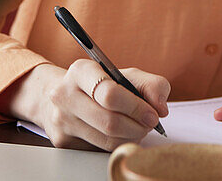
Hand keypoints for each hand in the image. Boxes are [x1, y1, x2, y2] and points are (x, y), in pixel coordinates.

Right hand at [13, 60, 169, 150]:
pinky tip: (120, 135)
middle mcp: (64, 94)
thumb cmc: (100, 84)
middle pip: (109, 121)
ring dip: (131, 137)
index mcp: (81, 71)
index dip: (136, 108)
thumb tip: (160, 108)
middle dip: (137, 126)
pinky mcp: (62, 141)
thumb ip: (151, 85)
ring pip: (106, 140)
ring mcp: (61, 119)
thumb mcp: (126, 75)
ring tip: (137, 128)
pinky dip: (117, 145)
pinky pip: (99, 150)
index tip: (152, 115)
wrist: (63, 95)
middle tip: (149, 125)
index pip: (109, 94)